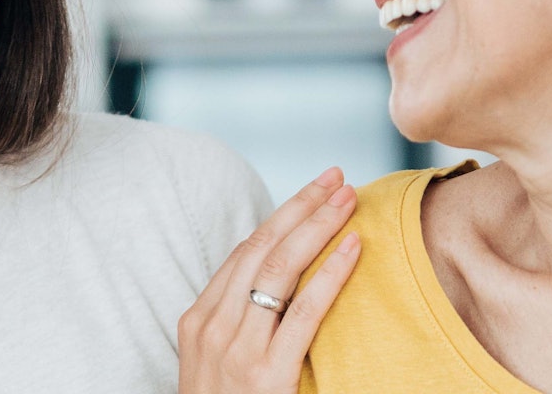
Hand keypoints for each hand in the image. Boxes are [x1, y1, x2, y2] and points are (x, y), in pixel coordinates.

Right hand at [178, 167, 360, 393]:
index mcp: (197, 321)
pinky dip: (331, 274)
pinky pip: (304, 313)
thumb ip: (240, 326)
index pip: (243, 253)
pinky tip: (354, 249)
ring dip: (318, 227)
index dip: (282, 217)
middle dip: (301, 207)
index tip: (315, 191)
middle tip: (337, 177)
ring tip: (349, 200)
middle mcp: (212, 329)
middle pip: (261, 249)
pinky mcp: (267, 377)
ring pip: (279, 269)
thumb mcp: (216, 366)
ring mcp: (236, 352)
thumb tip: (280, 285)